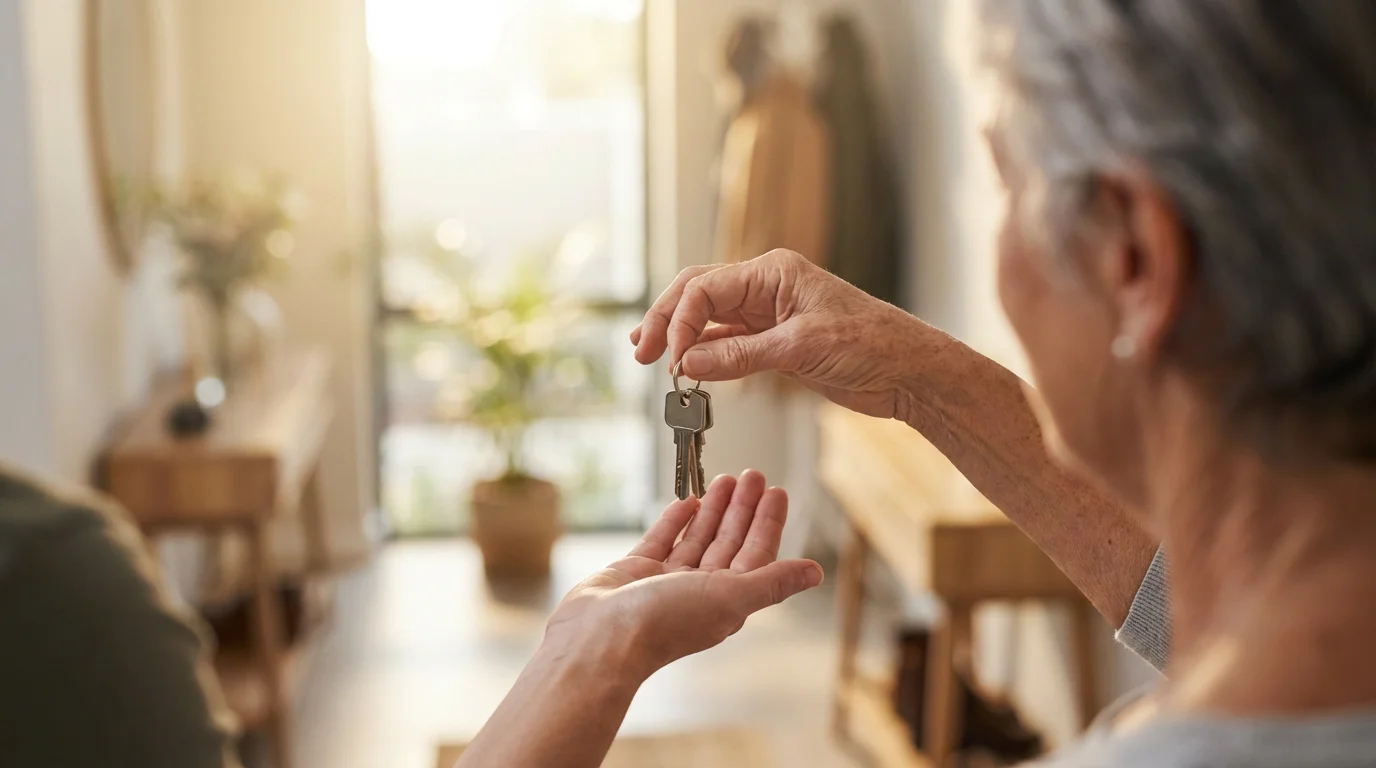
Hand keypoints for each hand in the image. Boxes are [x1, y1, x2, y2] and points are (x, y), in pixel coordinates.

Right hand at [543, 470, 822, 679]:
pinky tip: (688, 501)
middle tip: (753, 475)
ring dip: (714, 509)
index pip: (757, 554)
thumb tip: (815, 573)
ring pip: (698, 537)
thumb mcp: (730, 597)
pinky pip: (662, 540)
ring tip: (724, 479)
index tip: (777, 492)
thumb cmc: (664, 624)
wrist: (600, 639)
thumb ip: (772, 582)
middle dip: (743, 508)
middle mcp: (700, 591)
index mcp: (727, 600)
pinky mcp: (636, 572)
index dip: (768, 523)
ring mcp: (666, 581)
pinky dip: (676, 520)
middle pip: (730, 541)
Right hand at [630, 249, 929, 418]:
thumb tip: (688, 365)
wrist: (909, 372)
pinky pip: (728, 344)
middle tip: (642, 352)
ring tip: (649, 356)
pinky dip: (704, 356)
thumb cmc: (872, 345)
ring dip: (681, 338)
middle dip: (668, 320)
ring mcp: (768, 315)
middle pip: (698, 295)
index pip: (706, 287)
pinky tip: (686, 370)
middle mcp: (766, 287)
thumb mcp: (801, 348)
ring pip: (709, 320)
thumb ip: (741, 357)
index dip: (680, 320)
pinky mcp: (775, 342)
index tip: (671, 358)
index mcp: (773, 273)